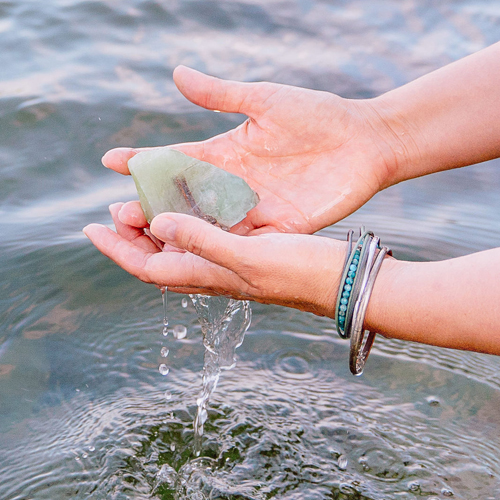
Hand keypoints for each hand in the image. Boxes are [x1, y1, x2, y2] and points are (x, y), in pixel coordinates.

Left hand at [83, 204, 347, 316]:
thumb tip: (159, 222)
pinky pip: (204, 234)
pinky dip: (187, 217)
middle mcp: (212, 272)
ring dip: (156, 224)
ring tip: (141, 201)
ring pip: (179, 244)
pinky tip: (189, 200)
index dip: (116, 247)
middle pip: (158, 256)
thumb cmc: (299, 272)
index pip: (146, 264)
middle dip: (131, 235)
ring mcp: (228, 262)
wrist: (338, 279)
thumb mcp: (249, 256)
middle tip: (114, 208)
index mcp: (206, 275)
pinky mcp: (245, 250)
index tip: (91, 226)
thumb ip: (202, 240)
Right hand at [103, 66, 405, 234]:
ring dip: (177, 230)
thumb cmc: (318, 116)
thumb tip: (176, 74)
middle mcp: (234, 184)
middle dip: (150, 203)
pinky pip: (242, 240)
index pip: (176, 158)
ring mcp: (255, 208)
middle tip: (117, 210)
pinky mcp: (278, 226)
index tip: (110, 160)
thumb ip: (221, 94)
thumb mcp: (265, 100)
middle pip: (184, 198)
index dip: (144, 160)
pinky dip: (217, 247)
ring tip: (143, 236)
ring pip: (207, 224)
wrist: (365, 142)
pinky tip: (192, 254)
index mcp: (228, 153)